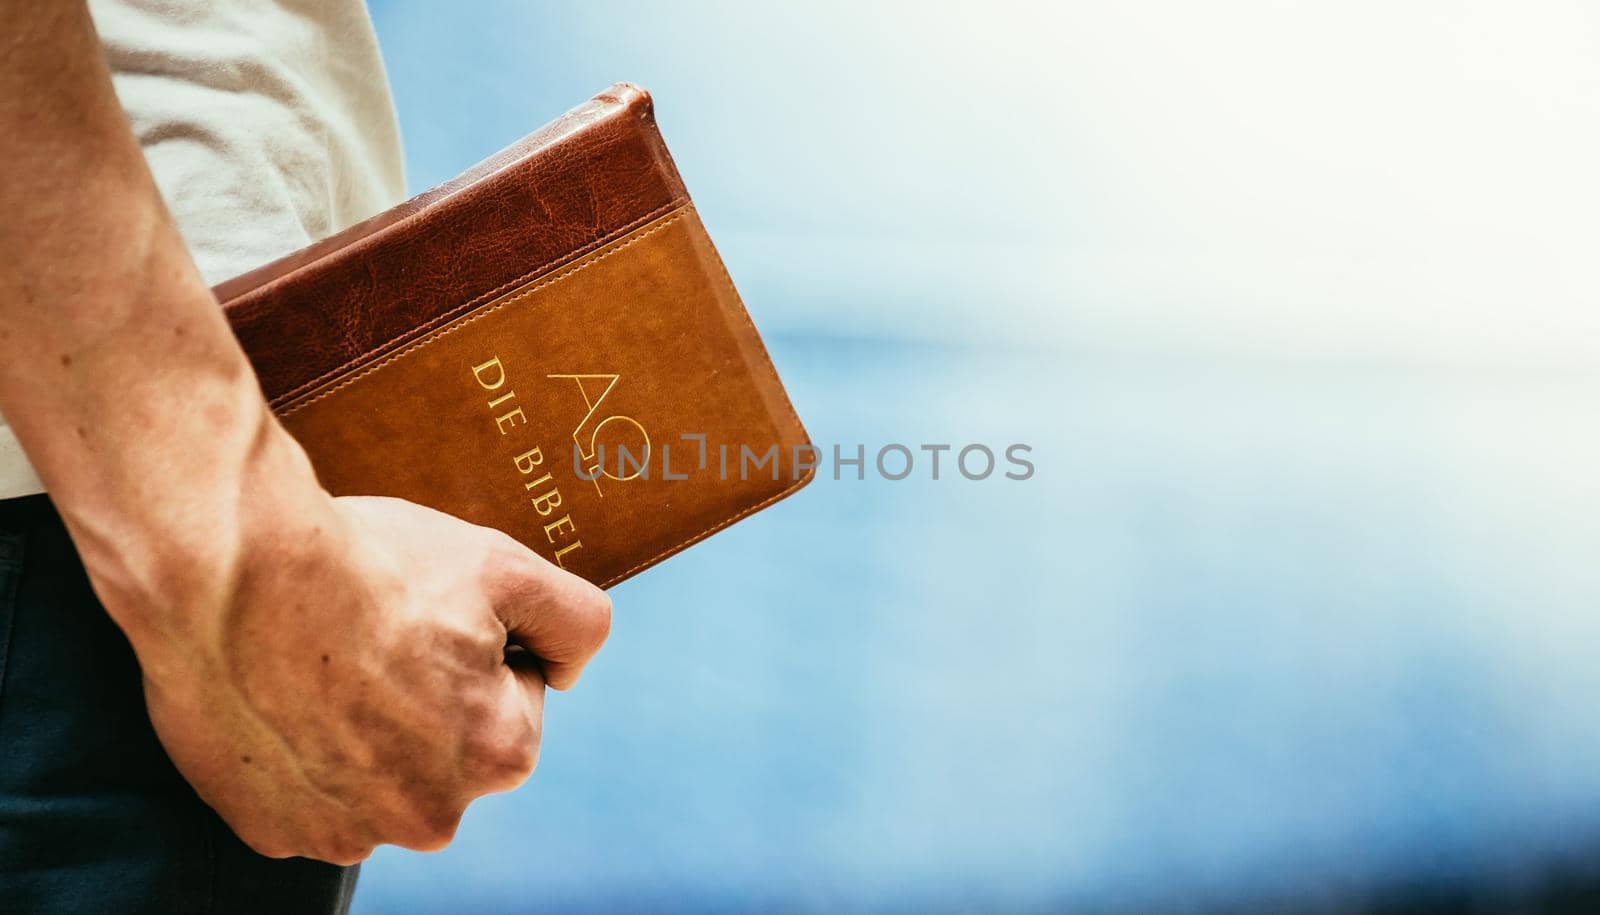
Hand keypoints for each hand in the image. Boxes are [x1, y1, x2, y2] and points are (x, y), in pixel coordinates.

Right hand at [128, 493, 611, 864]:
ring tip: (320, 659)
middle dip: (422, 691)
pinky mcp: (269, 828)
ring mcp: (343, 830)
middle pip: (445, 741)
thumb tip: (569, 668)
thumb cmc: (371, 565)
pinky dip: (296, 746)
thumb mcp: (507, 566)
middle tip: (372, 632)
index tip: (426, 613)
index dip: (474, 639)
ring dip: (357, 726)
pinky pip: (302, 788)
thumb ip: (577, 620)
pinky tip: (280, 692)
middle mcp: (429, 816)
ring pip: (373, 769)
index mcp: (500, 755)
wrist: (230, 570)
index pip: (512, 692)